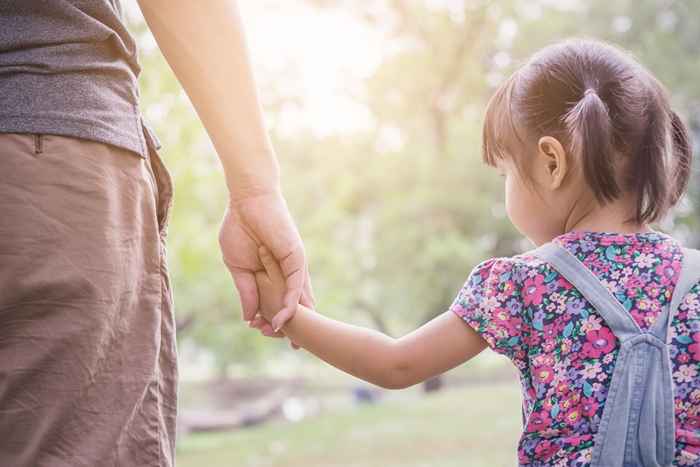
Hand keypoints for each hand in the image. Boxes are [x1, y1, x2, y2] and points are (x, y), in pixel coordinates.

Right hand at [218, 189, 314, 348]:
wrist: (245, 202)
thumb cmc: (239, 229)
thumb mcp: (238, 268)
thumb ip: (246, 292)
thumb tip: (248, 318)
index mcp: (273, 275)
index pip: (278, 302)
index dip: (273, 319)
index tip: (261, 332)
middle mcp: (288, 273)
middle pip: (294, 305)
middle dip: (294, 326)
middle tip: (290, 346)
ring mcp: (294, 267)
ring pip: (298, 299)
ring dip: (292, 320)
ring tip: (289, 340)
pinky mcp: (296, 259)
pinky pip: (295, 286)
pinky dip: (290, 304)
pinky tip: (283, 320)